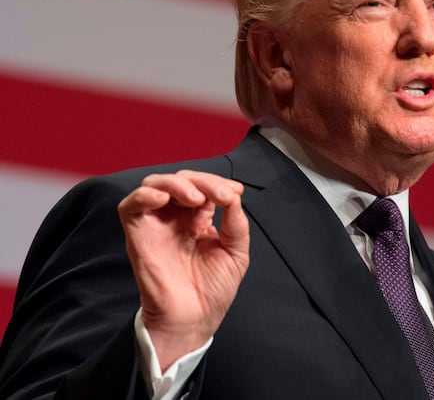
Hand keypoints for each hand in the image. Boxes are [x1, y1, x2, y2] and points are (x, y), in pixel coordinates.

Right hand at [118, 170, 249, 371]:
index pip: (203, 186)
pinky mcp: (138, 235)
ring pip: (155, 185)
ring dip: (176, 183)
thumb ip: (236, 224)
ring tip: (195, 198)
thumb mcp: (236, 253)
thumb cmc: (213, 291)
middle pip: (181, 180)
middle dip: (203, 181)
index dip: (218, 183)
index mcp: (198, 219)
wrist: (194, 320)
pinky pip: (130, 206)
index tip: (234, 192)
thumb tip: (234, 195)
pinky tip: (163, 199)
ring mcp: (156, 225)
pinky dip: (144, 195)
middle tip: (220, 195)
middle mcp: (176, 218)